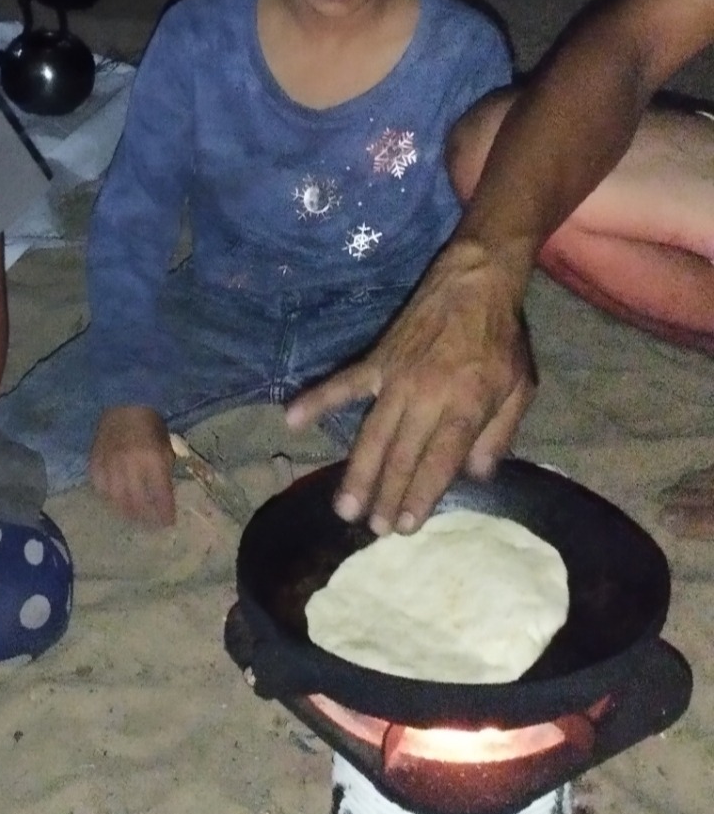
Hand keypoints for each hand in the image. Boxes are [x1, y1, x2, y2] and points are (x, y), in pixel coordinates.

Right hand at [90, 405, 175, 526]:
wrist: (124, 403)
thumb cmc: (149, 424)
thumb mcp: (165, 446)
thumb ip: (164, 470)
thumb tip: (162, 495)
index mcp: (153, 460)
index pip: (160, 495)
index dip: (165, 513)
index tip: (168, 523)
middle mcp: (131, 466)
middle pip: (138, 503)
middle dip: (146, 518)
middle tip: (150, 525)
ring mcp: (110, 465)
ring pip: (116, 500)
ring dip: (126, 513)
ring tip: (133, 518)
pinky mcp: (95, 462)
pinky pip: (99, 487)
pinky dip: (108, 497)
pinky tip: (114, 501)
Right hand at [286, 240, 535, 534]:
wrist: (475, 282)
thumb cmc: (502, 340)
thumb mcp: (521, 388)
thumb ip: (499, 434)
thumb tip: (474, 475)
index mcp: (464, 405)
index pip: (439, 461)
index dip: (421, 496)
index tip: (406, 526)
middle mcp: (426, 396)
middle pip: (401, 456)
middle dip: (386, 497)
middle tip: (374, 531)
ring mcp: (396, 378)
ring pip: (371, 434)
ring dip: (357, 473)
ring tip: (345, 508)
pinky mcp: (377, 361)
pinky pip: (342, 384)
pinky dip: (316, 400)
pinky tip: (291, 419)